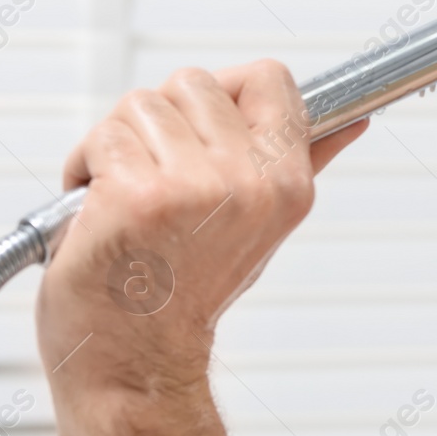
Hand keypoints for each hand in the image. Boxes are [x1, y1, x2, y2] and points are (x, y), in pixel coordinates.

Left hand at [34, 60, 368, 398]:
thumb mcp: (266, 224)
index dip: (228, 89)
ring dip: (117, 142)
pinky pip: (101, 138)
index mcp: (288, 183)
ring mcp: (191, 188)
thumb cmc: (192, 291)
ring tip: (123, 192)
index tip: (205, 121)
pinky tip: (96, 206)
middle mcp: (249, 183)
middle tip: (155, 171)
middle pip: (192, 82)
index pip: (270, 78)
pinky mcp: (134, 197)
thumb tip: (352, 120)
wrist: (138, 357)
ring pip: (139, 104)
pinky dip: (83, 167)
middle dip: (160, 119)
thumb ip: (306, 161)